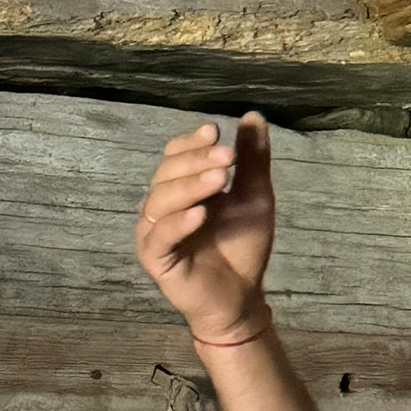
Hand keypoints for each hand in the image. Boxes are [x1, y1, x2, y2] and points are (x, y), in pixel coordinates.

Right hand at [135, 113, 275, 343]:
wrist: (242, 294)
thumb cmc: (242, 245)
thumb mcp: (255, 196)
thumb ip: (252, 159)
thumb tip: (253, 116)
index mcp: (182, 186)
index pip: (176, 154)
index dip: (192, 142)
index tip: (215, 130)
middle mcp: (163, 205)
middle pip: (166, 173)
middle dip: (197, 162)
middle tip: (227, 156)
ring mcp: (156, 231)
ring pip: (160, 201)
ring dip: (190, 187)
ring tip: (221, 180)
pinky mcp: (155, 258)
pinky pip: (160, 236)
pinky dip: (179, 223)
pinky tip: (201, 213)